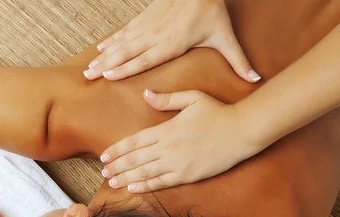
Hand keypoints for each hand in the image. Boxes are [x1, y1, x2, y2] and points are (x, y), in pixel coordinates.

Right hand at [84, 0, 259, 82]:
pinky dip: (111, 41)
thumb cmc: (211, 11)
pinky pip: (124, 32)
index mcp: (171, 44)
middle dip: (106, 66)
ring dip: (104, 56)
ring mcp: (148, 27)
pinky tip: (100, 49)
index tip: (108, 76)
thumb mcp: (225, 37)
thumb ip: (238, 61)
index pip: (144, 59)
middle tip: (88, 77)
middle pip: (126, 53)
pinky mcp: (145, 19)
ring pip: (121, 43)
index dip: (125, 68)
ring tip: (88, 68)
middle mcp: (155, 36)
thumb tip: (256, 78)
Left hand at [100, 90, 260, 192]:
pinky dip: (146, 186)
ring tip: (112, 182)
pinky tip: (133, 188)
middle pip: (135, 159)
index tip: (105, 156)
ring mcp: (177, 163)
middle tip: (103, 171)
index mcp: (166, 129)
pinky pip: (162, 183)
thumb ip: (167, 99)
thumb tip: (146, 95)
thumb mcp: (192, 98)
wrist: (242, 131)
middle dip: (117, 166)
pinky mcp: (187, 175)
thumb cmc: (218, 112)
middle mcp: (167, 148)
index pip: (134, 141)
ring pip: (145, 173)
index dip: (118, 150)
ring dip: (126, 178)